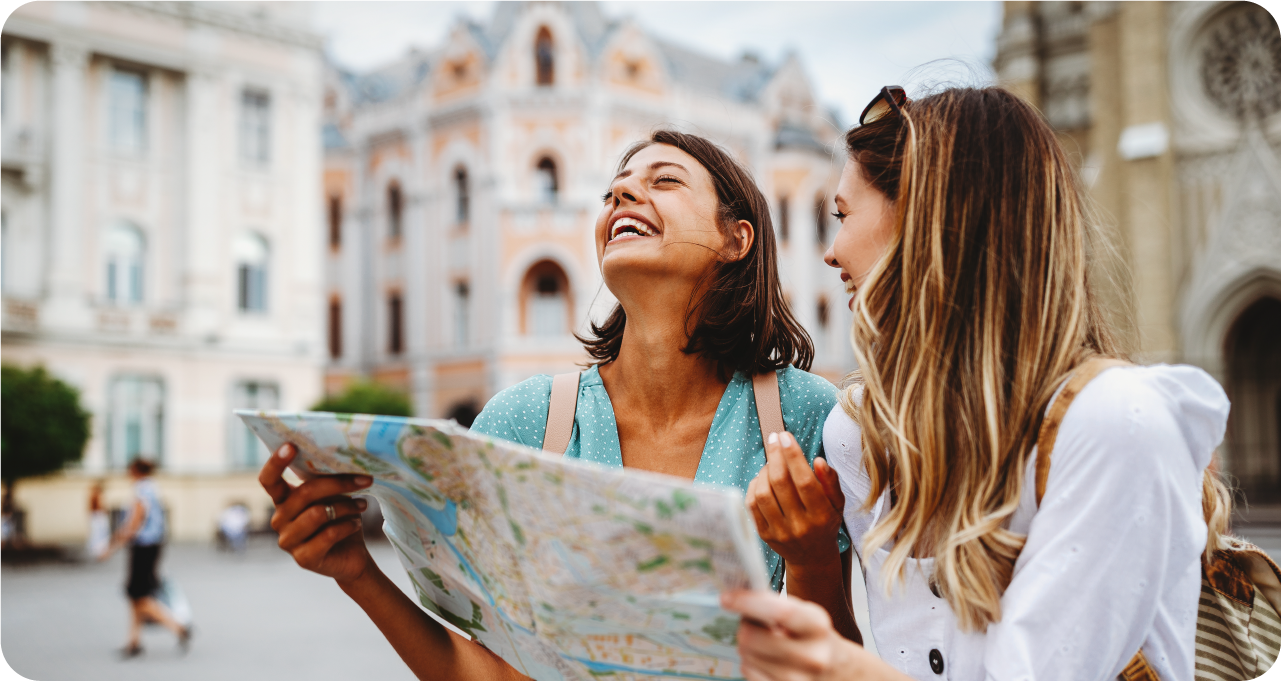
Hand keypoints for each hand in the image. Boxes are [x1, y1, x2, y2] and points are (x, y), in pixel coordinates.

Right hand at [259, 443, 374, 583]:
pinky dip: (347, 526)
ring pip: (318, 513)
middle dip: (338, 484)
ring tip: (362, 505)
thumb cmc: (340, 519)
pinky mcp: (303, 558)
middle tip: (365, 480)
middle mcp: (279, 520)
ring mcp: (288, 541)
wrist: (351, 556)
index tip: (291, 445)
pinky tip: (356, 524)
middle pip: (304, 493)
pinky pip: (328, 535)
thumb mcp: (333, 496)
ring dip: (346, 506)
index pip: (269, 480)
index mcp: (283, 500)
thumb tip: (345, 456)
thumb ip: (327, 480)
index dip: (276, 463)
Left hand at [722, 589, 890, 680]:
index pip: (778, 612)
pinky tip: (767, 661)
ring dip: (748, 647)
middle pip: (750, 638)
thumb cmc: (815, 637)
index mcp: (818, 626)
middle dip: (745, 627)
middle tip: (753, 624)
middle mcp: (812, 656)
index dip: (748, 602)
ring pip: (746, 657)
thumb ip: (775, 606)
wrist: (841, 672)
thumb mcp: (805, 615)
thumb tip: (737, 599)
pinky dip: (751, 665)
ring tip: (767, 645)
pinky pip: (748, 674)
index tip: (726, 598)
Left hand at [746, 432, 843, 568]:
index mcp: (821, 516)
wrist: (812, 557)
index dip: (793, 456)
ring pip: (764, 493)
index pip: (805, 481)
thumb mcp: (837, 503)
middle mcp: (800, 526)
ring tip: (772, 462)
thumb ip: (831, 481)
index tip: (785, 436)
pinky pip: (752, 504)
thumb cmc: (825, 522)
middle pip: (781, 483)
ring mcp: (779, 532)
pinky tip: (763, 478)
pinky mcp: (764, 535)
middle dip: (775, 456)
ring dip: (765, 470)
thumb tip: (818, 461)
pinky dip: (755, 485)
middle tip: (774, 439)